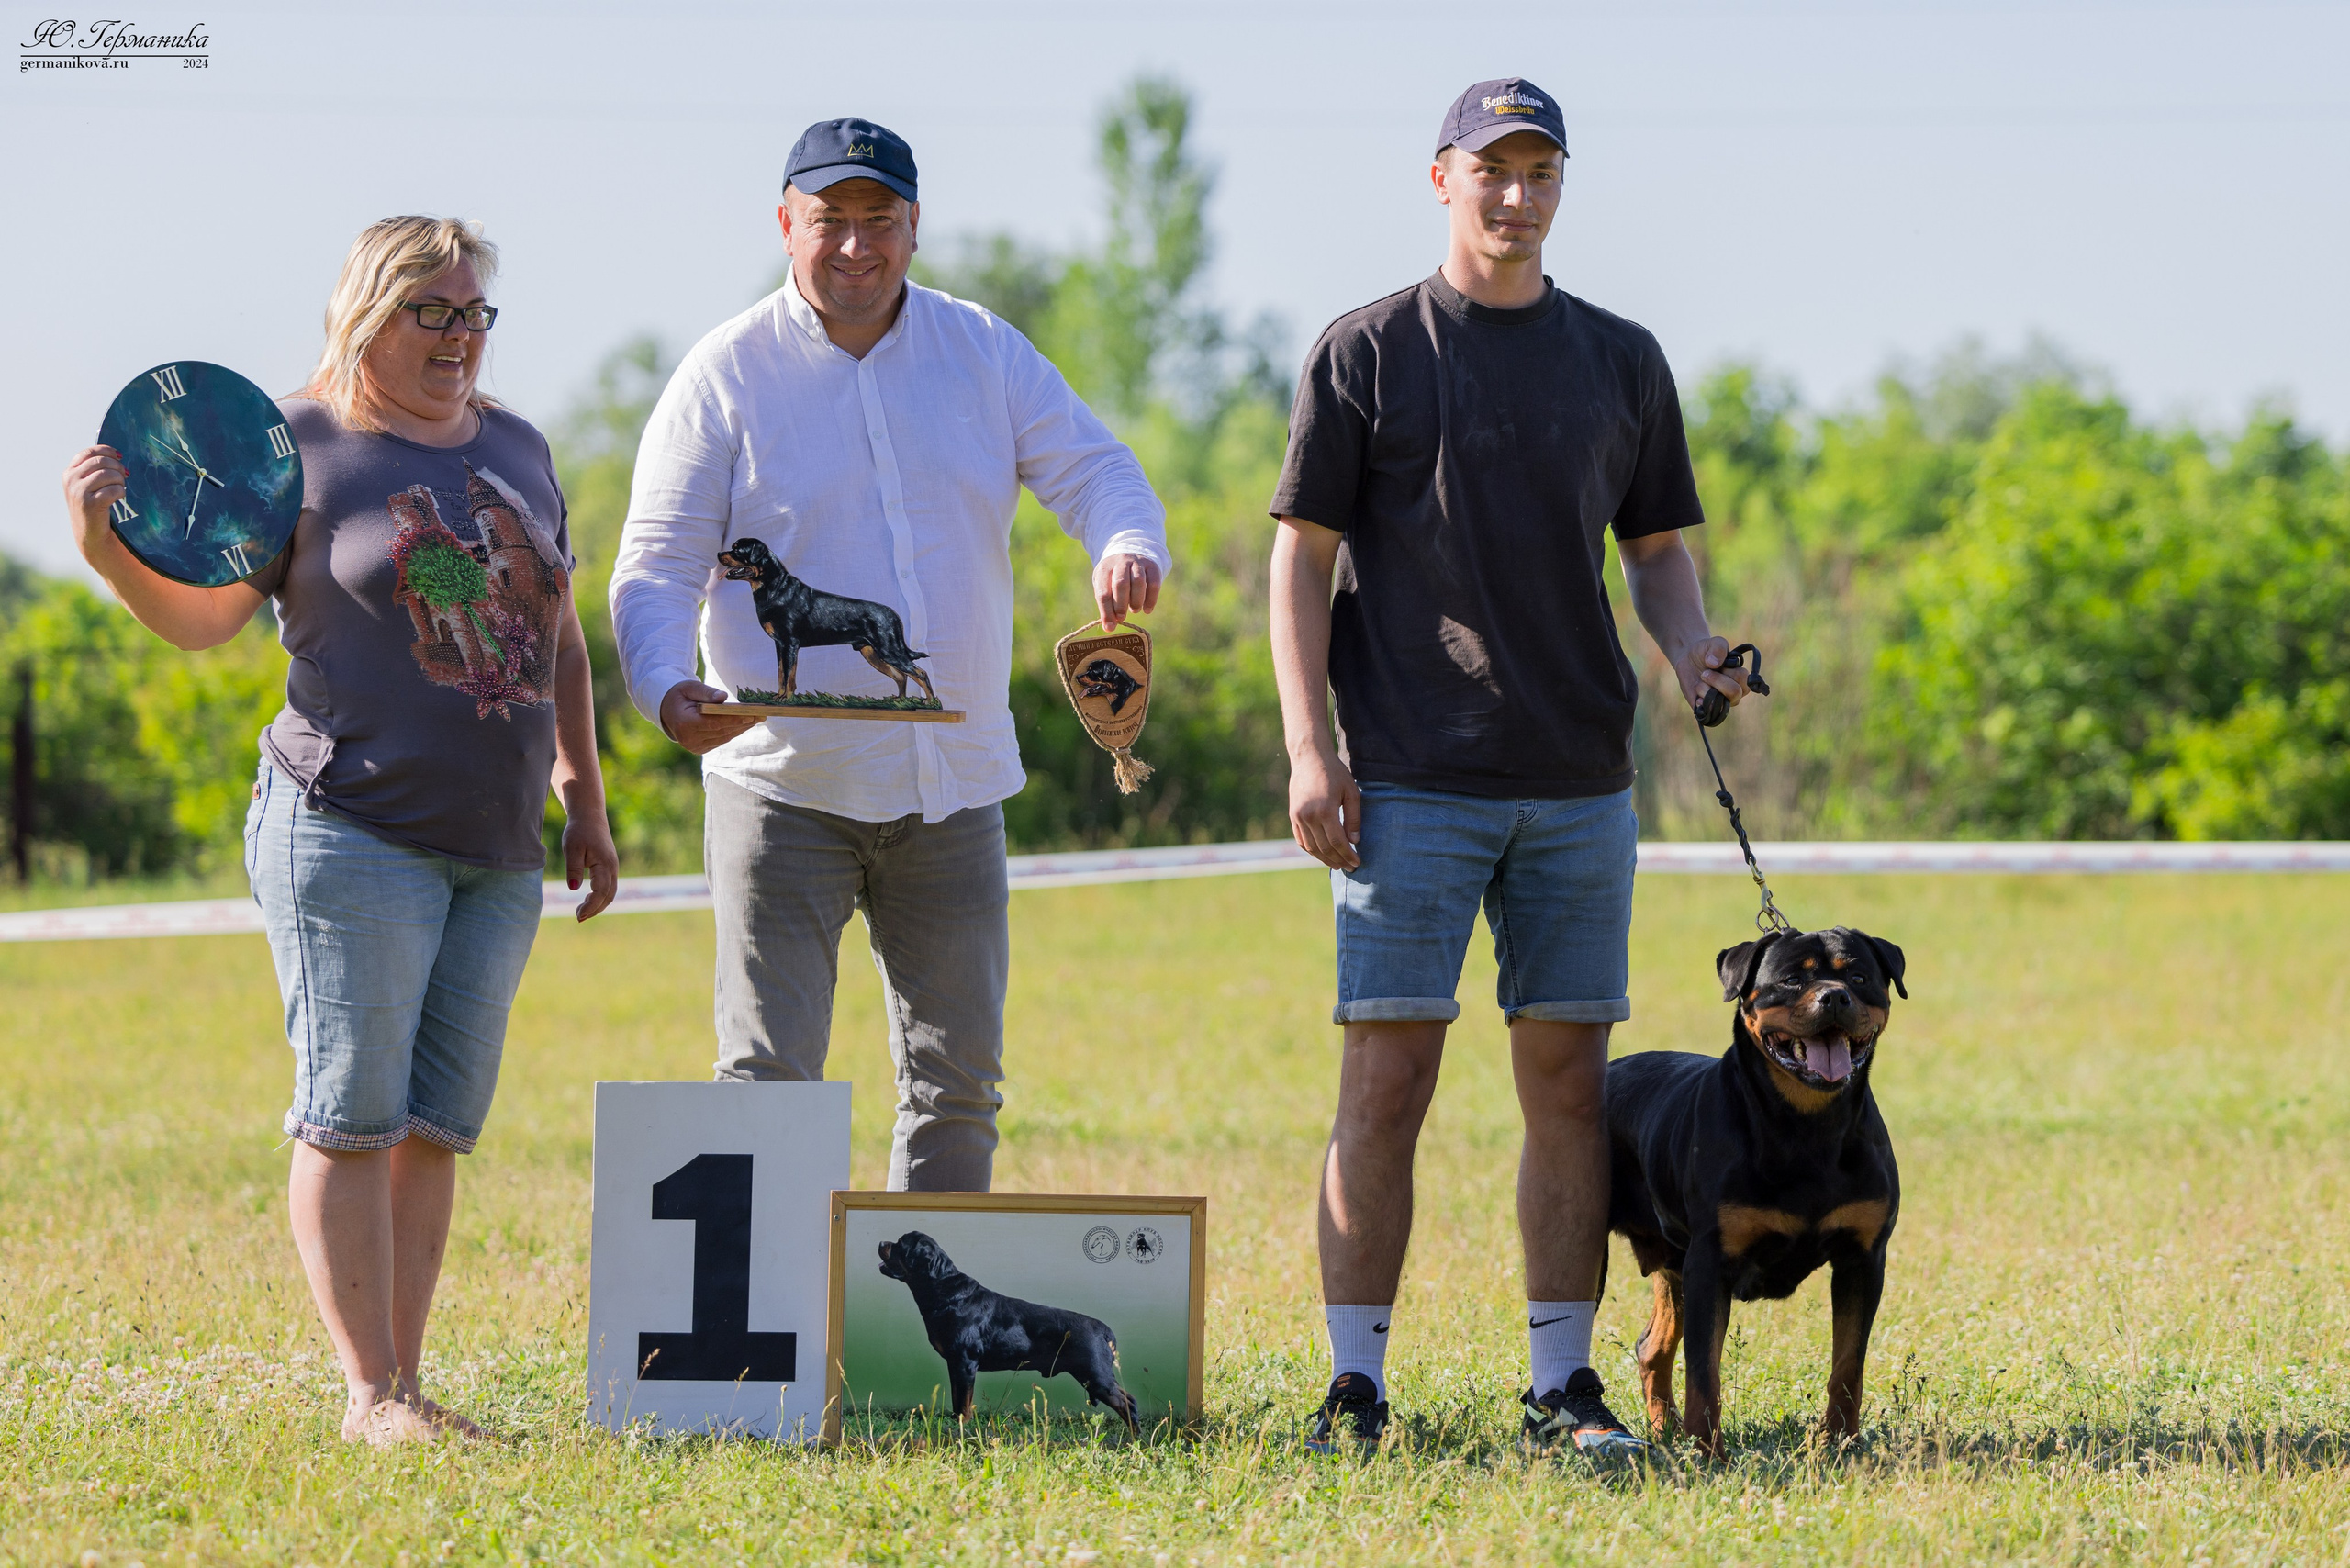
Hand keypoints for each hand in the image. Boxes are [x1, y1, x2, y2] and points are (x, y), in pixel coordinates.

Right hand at [62, 446, 130, 558]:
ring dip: (120, 480)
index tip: (119, 456)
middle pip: (101, 461)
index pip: (89, 452)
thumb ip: (95, 470)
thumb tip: (116, 455)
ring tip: (120, 488)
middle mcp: (71, 480)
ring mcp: (79, 492)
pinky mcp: (90, 504)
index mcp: (69, 472)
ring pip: (108, 474)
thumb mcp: (88, 485)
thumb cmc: (94, 508)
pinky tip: (119, 497)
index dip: (107, 451)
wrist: (91, 534)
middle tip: (124, 476)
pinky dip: (121, 492)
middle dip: (117, 467)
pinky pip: (114, 490)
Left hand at [562, 811, 619, 920]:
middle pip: (608, 896)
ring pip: (610, 893)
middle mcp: (612, 868)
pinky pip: (608, 887)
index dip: (591, 906)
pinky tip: (586, 900)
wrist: (590, 816)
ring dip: (597, 905)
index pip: (601, 892)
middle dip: (595, 909)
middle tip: (578, 917)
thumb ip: (574, 869)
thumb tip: (574, 889)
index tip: (578, 915)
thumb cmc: (579, 830)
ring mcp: (613, 868)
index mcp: (605, 864)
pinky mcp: (609, 867)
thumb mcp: (572, 848)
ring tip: (580, 911)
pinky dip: (599, 897)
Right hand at [660, 678, 761, 754]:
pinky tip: (746, 723)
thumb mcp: (690, 687)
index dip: (732, 720)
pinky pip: (721, 740)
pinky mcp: (700, 749)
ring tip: (757, 718)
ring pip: (723, 737)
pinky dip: (733, 731)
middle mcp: (688, 739)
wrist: (668, 709)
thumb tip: (723, 697)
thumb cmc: (680, 695)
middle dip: (742, 723)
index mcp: (683, 723)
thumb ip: (706, 692)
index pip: (712, 723)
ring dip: (741, 728)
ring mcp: (694, 746)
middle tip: (761, 714)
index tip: (750, 715)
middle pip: (721, 731)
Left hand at [1092, 552, 1161, 628]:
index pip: (1103, 591)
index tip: (1110, 626)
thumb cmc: (1113, 578)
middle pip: (1121, 583)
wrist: (1130, 555)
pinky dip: (1151, 599)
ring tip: (1135, 610)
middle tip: (1121, 617)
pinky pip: (1154, 583)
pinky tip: (1147, 609)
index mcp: (1104, 569)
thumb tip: (1110, 627)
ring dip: (1136, 600)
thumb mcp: (1105, 586)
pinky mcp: (1152, 566)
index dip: (1106, 611)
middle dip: (1120, 604)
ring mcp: (1138, 562)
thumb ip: (1106, 604)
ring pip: (1138, 581)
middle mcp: (1121, 562)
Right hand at [1289, 745, 1361, 871]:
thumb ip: (1353, 818)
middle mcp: (1309, 816)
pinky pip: (1302, 840)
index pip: (1337, 842)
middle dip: (1339, 860)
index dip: (1348, 855)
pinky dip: (1312, 851)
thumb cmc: (1334, 772)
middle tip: (1350, 867)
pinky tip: (1323, 855)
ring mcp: (1298, 817)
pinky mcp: (1293, 816)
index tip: (1357, 862)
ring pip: (1312, 848)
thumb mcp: (1351, 792)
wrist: (1309, 758)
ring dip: (1325, 859)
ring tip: (1338, 865)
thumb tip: (1354, 841)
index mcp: (1325, 810)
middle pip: (1324, 848)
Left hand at [1676, 635, 1749, 713]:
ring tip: (1700, 680)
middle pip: (1734, 692)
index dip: (1729, 671)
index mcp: (1742, 678)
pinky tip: (1696, 694)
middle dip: (1717, 680)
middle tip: (1705, 673)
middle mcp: (1735, 693)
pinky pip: (1708, 712)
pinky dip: (1701, 703)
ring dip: (1705, 689)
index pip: (1743, 679)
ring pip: (1720, 703)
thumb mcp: (1714, 642)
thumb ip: (1719, 648)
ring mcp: (1722, 702)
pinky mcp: (1707, 708)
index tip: (1716, 664)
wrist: (1688, 658)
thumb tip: (1714, 664)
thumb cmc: (1707, 651)